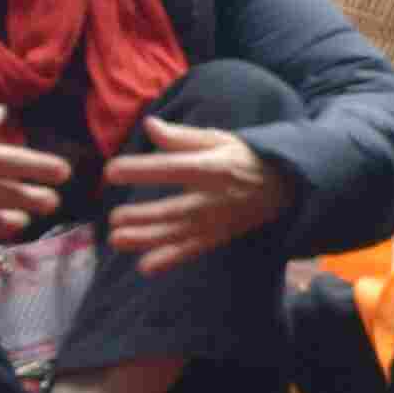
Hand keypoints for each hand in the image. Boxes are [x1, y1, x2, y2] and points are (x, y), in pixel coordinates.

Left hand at [101, 115, 286, 265]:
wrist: (282, 185)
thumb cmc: (242, 157)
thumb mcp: (216, 139)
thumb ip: (180, 137)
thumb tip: (149, 124)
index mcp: (209, 168)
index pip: (170, 169)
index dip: (141, 170)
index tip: (111, 171)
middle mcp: (211, 198)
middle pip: (173, 209)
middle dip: (142, 215)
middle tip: (113, 217)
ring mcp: (214, 221)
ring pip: (177, 233)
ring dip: (147, 239)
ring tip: (117, 240)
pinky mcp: (217, 236)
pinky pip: (191, 250)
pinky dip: (169, 260)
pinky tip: (145, 267)